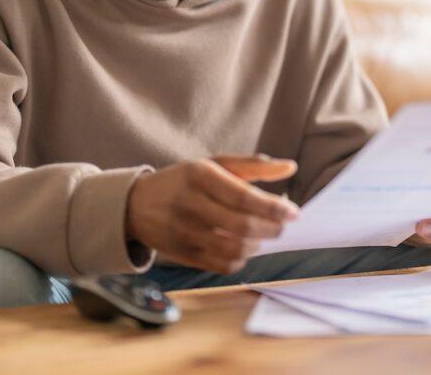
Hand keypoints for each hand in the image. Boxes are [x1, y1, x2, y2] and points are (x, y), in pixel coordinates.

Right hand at [125, 155, 298, 273]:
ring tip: (262, 234)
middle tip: (282, 224)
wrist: (136, 204)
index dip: (273, 207)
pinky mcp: (183, 255)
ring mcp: (185, 233)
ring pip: (235, 249)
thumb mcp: (214, 163)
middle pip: (242, 226)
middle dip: (272, 228)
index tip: (294, 212)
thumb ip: (253, 166)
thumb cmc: (185, 180)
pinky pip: (223, 265)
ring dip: (258, 244)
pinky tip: (244, 246)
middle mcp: (190, 205)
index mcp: (199, 176)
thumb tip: (290, 167)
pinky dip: (242, 260)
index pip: (244, 197)